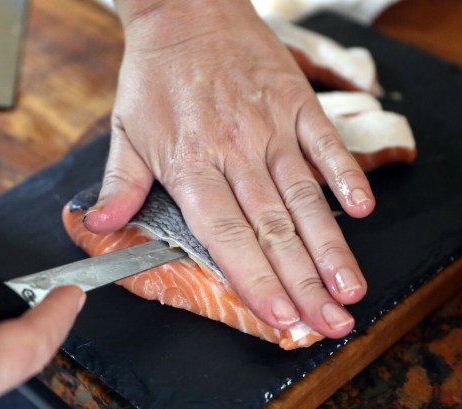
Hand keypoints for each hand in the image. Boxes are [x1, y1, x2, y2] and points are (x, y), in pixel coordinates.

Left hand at [86, 0, 373, 336]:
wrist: (186, 7)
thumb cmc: (155, 74)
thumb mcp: (125, 130)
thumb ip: (119, 184)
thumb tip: (99, 226)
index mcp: (190, 165)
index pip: (225, 236)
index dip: (254, 279)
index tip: (279, 317)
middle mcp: (233, 152)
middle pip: (272, 228)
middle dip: (304, 283)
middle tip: (331, 323)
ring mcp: (269, 127)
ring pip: (303, 197)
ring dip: (330, 246)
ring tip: (350, 289)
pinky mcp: (295, 102)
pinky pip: (324, 142)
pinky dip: (343, 175)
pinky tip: (362, 211)